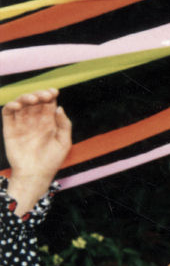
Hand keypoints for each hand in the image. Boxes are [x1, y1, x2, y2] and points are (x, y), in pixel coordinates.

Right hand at [3, 90, 70, 214]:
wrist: (35, 174)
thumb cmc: (52, 160)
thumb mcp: (64, 142)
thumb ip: (64, 125)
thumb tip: (58, 107)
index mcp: (49, 122)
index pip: (48, 103)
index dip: (50, 94)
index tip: (53, 92)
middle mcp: (35, 120)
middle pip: (35, 101)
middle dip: (39, 94)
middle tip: (44, 96)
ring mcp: (22, 123)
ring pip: (21, 104)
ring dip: (26, 97)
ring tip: (33, 99)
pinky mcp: (10, 128)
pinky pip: (8, 113)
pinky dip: (11, 106)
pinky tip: (17, 105)